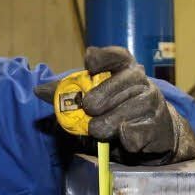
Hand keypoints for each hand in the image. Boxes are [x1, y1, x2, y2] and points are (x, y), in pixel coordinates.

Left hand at [35, 46, 194, 164]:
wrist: (155, 132)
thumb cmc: (120, 110)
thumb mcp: (96, 97)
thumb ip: (68, 93)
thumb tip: (38, 90)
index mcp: (126, 67)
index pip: (117, 55)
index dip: (102, 57)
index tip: (88, 62)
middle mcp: (141, 81)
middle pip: (112, 88)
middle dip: (96, 103)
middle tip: (90, 110)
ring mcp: (151, 102)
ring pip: (120, 115)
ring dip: (105, 126)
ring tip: (100, 129)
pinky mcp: (156, 125)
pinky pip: (132, 133)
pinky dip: (123, 139)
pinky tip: (123, 138)